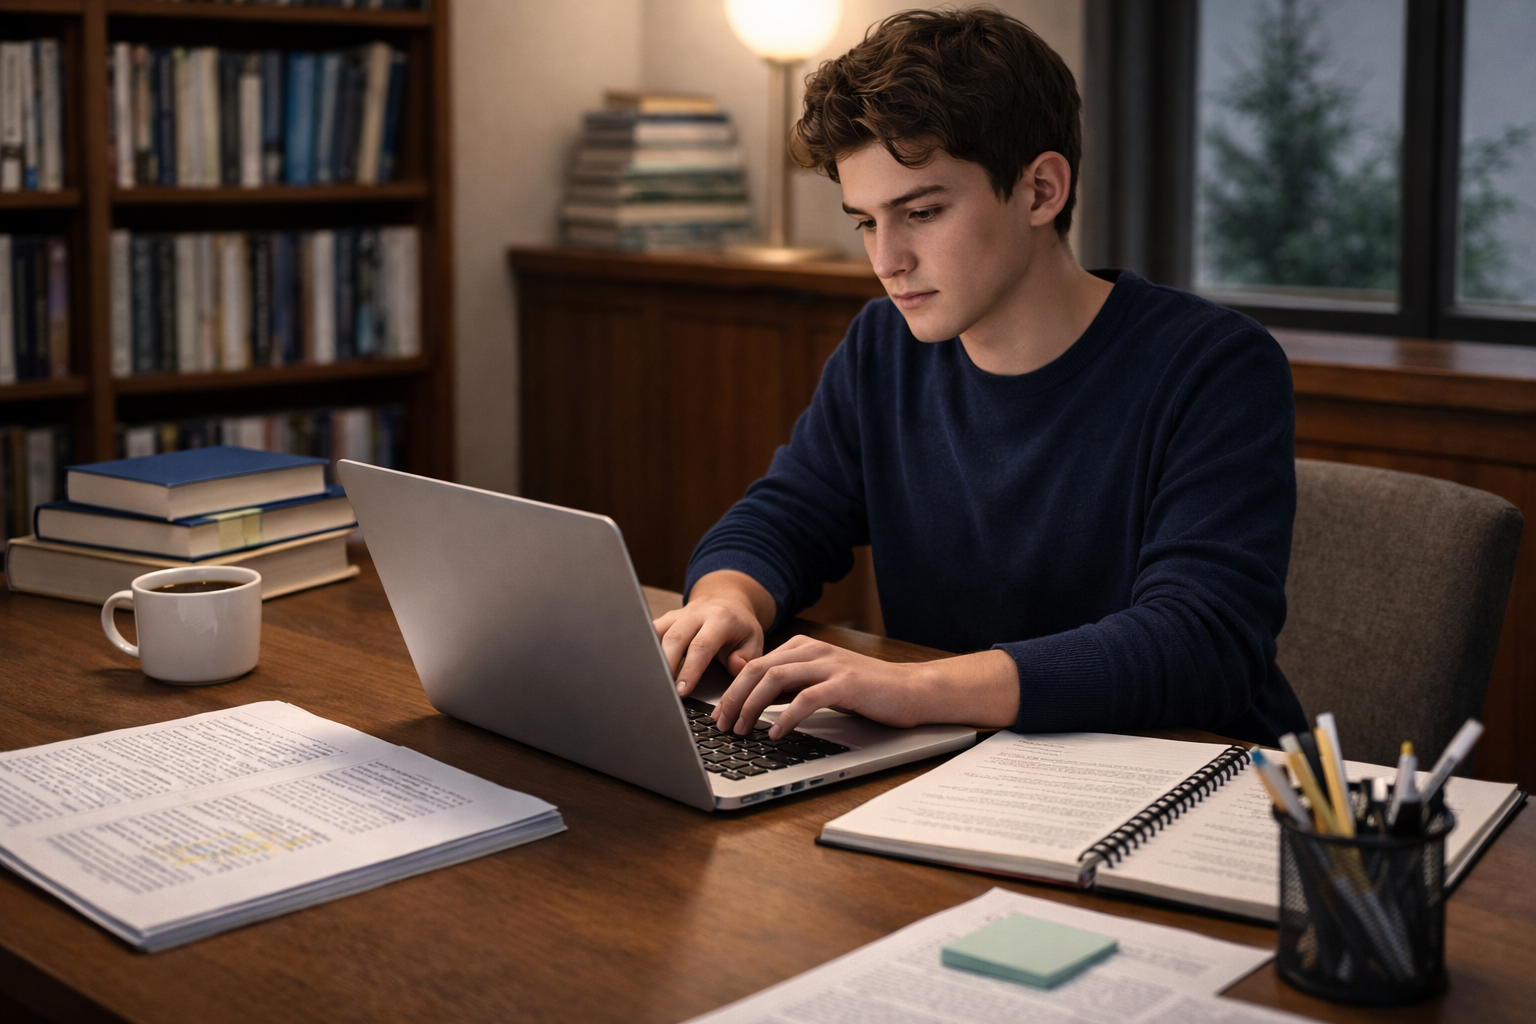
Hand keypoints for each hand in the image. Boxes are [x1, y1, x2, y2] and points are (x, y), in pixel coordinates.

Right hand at [654, 570, 774, 695]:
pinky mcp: (666, 619)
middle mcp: (696, 614)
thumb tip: (735, 667)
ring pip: (657, 633)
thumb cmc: (740, 627)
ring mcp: (678, 615)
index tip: (681, 691)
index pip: (702, 646)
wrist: (727, 602)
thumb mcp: (753, 641)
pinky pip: (650, 632)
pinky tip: (643, 668)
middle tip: (664, 692)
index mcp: (720, 619)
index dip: (690, 670)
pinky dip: (645, 649)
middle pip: (674, 638)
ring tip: (651, 682)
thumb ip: (746, 657)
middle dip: (667, 667)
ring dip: (652, 658)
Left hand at [712, 638, 1020, 738]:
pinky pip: (805, 698)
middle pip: (757, 670)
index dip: (732, 690)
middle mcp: (813, 650)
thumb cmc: (865, 690)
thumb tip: (749, 690)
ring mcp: (829, 665)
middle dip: (734, 699)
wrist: (911, 690)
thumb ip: (789, 680)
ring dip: (752, 707)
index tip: (720, 716)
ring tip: (742, 730)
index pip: (754, 665)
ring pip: (775, 680)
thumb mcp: (820, 680)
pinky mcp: (845, 683)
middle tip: (722, 726)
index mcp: (803, 647)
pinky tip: (775, 733)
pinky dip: (785, 716)